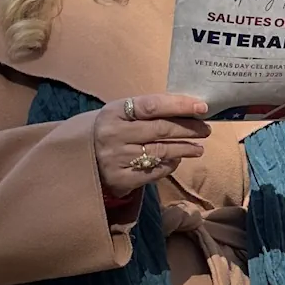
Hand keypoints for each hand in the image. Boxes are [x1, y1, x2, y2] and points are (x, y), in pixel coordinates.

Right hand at [94, 93, 208, 195]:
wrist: (78, 160)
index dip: (179, 105)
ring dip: (184, 149)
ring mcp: (117, 158)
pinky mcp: (121, 179)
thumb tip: (187, 109)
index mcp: (114, 112)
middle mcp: (114, 134)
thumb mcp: (119, 115)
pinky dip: (170, 165)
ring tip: (198, 148)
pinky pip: (154, 171)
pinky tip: (177, 160)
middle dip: (188, 129)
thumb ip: (147, 112)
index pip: (153, 105)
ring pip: (161, 151)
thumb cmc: (109, 132)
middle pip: (160, 129)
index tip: (202, 107)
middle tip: (206, 129)